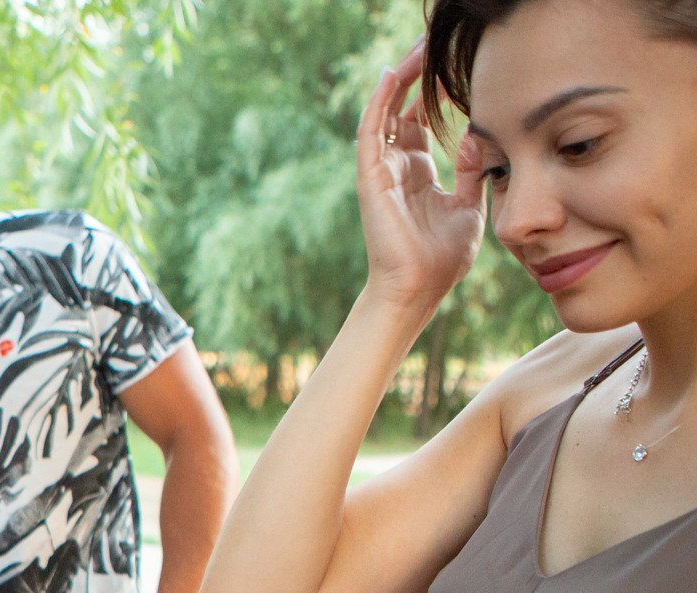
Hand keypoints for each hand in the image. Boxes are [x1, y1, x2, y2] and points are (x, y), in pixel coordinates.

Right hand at [355, 39, 486, 308]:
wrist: (418, 290)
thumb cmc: (442, 260)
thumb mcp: (470, 206)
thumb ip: (473, 170)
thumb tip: (479, 135)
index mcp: (417, 174)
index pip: (421, 121)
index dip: (436, 93)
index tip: (455, 67)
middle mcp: (396, 167)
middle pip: (401, 109)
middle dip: (416, 76)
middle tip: (432, 44)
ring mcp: (381, 171)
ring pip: (386, 112)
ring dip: (400, 79)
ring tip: (416, 49)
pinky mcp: (371, 178)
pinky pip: (372, 131)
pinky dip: (380, 102)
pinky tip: (394, 75)